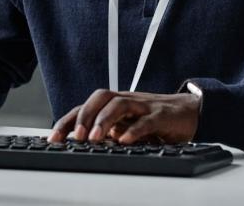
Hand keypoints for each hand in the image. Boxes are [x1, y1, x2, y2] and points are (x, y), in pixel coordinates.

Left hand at [48, 89, 199, 144]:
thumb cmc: (153, 119)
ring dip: (104, 121)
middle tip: (75, 137)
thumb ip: (107, 133)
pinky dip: (134, 130)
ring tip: (95, 138)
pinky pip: (146, 120)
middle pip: (100, 98)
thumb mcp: (126, 126)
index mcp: (114, 104)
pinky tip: (125, 141)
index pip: (85, 108)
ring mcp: (143, 106)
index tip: (53, 139)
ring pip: (119, 105)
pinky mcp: (161, 115)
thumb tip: (81, 146)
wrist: (189, 111)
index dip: (67, 121)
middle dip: (84, 116)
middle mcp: (126, 101)